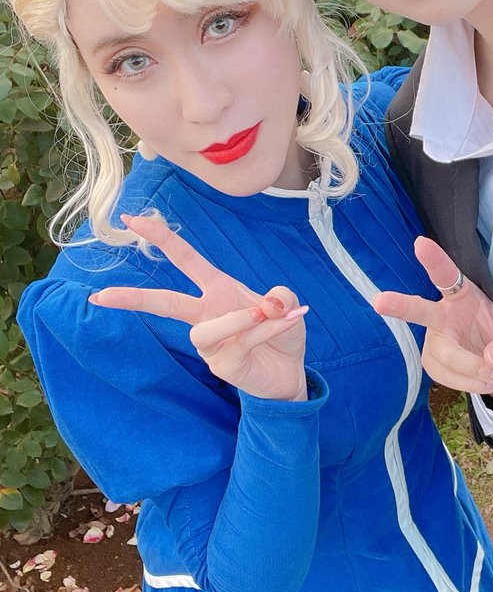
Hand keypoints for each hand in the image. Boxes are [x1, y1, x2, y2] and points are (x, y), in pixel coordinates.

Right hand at [89, 215, 309, 400]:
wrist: (291, 371)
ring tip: (262, 313)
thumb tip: (268, 304)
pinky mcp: (223, 366)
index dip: (160, 237)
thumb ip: (281, 296)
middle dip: (134, 297)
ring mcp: (211, 344)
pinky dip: (265, 330)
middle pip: (165, 302)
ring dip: (235, 319)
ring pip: (204, 331)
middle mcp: (207, 314)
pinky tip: (285, 322)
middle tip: (102, 296)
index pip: (184, 259)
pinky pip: (240, 343)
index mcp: (216, 289)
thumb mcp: (287, 304)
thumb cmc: (279, 331)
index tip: (132, 220)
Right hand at [372, 237, 492, 404]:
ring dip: (475, 370)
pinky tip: (484, 379)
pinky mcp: (431, 361)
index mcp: (463, 294)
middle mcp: (442, 314)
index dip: (434, 259)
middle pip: (419, 310)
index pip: (446, 274)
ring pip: (447, 357)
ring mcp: (434, 339)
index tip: (420, 243)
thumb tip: (491, 360)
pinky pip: (447, 376)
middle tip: (379, 301)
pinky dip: (471, 382)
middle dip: (399, 305)